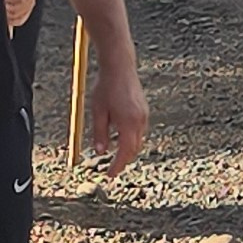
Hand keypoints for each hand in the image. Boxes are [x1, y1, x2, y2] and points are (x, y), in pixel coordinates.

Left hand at [85, 56, 148, 176]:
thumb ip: (99, 133)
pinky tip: (120, 137)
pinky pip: (139, 131)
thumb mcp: (98, 112)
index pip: (125, 152)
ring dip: (127, 149)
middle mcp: (139, 121)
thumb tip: (100, 152)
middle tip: (111, 169)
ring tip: (115, 154)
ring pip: (138, 141)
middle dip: (123, 160)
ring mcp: (144, 116)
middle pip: (134, 149)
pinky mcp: (144, 111)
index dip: (117, 166)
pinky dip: (131, 138)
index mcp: (127, 122)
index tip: (110, 176)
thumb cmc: (105, 87)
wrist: (120, 67)